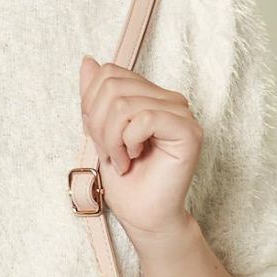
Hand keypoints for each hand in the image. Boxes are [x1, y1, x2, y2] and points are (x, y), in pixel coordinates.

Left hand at [78, 55, 202, 240]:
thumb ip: (94, 96)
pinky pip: (143, 119)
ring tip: (121, 160)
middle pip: (112, 86)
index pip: (108, 73)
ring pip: (123, 104)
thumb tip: (88, 61)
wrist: (143, 215)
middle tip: (109, 153)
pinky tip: (134, 158)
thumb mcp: (98, 130)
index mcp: (150, 94)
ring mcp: (181, 113)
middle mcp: (169, 99)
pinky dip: (128, 143)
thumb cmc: (125, 180)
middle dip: (99, 125)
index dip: (91, 105)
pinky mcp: (188, 132)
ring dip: (111, 139)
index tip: (100, 138)